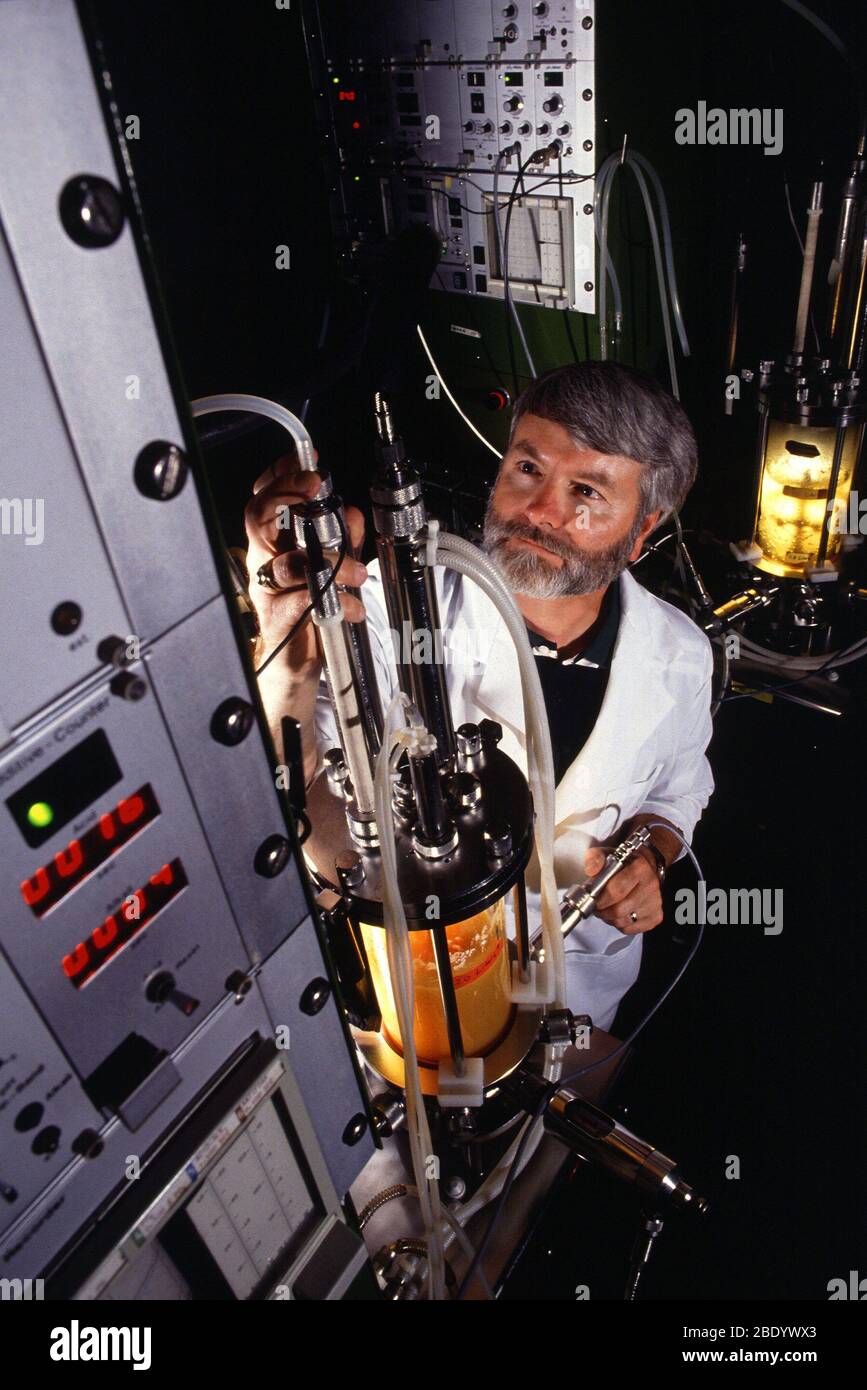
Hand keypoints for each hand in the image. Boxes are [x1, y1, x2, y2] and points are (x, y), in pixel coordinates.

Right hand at [244, 450, 367, 672]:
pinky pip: (303, 600)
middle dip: (287, 494)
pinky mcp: (278, 617)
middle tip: (315, 487)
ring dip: (329, 561)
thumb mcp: (331, 567)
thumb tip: (352, 513)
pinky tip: (353, 607)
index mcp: (273, 542)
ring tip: (357, 572)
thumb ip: (342, 539)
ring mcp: (267, 588)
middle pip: (259, 516)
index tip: (308, 462)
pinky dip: (335, 601)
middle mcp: (264, 560)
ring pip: (288, 562)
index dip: (282, 476)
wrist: (293, 663)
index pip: (265, 499)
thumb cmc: (307, 611)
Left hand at [583, 842, 663, 935]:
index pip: (616, 890)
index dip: (600, 898)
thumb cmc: (624, 863)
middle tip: (597, 906)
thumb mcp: (607, 854)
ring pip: (623, 922)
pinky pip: (630, 929)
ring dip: (610, 919)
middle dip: (603, 911)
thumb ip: (595, 859)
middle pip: (619, 910)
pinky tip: (619, 914)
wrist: (647, 868)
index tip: (592, 899)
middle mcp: (651, 886)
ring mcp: (656, 903)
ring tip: (607, 909)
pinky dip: (620, 925)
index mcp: (640, 868)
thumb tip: (590, 871)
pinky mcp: (656, 917)